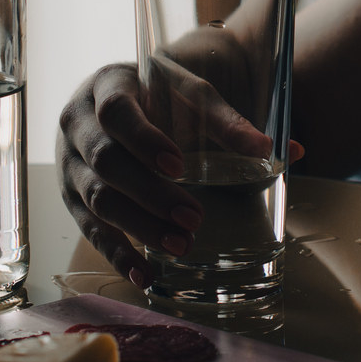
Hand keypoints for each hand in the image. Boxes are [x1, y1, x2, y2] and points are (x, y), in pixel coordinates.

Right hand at [57, 61, 297, 287]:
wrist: (113, 97)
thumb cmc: (157, 96)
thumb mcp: (189, 96)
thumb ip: (232, 122)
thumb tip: (291, 150)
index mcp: (106, 86)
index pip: (116, 112)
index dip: (144, 140)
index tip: (179, 166)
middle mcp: (78, 124)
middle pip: (105, 161)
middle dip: (150, 193)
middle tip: (194, 217)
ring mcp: (69, 163)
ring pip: (96, 198)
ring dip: (140, 225)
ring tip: (181, 245)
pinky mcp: (71, 197)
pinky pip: (89, 229)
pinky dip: (117, 254)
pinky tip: (144, 274)